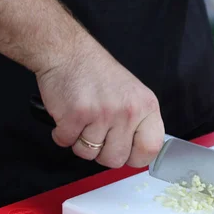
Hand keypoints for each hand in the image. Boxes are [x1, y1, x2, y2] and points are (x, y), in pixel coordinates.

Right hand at [35, 38, 164, 168]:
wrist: (69, 53)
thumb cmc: (98, 74)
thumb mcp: (133, 94)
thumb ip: (138, 123)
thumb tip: (137, 152)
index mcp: (146, 107)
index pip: (151, 148)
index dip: (136, 157)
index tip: (127, 153)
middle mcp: (128, 111)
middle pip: (116, 159)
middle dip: (102, 152)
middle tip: (97, 134)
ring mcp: (103, 114)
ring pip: (88, 154)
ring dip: (79, 142)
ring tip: (82, 120)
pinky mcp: (76, 115)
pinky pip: (67, 143)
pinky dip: (62, 134)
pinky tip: (68, 117)